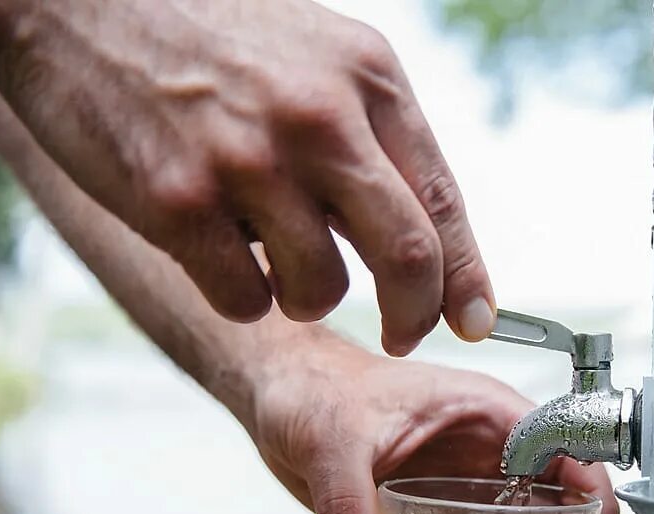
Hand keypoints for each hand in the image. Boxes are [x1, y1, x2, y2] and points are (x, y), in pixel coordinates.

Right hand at [0, 0, 493, 352]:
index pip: (443, 202)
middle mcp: (320, 117)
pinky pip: (247, 299)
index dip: (466, 278)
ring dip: (309, 298)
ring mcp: (249, 160)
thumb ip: (374, 139)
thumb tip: (428, 250)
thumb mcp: (319, 59)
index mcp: (369, 79)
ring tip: (275, 258)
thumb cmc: (211, 38)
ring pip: (324, 289)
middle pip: (408, 258)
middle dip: (414, 316)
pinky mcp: (179, 201)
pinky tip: (218, 251)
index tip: (474, 323)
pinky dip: (244, 296)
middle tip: (401, 335)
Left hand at [242, 333, 619, 513]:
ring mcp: (469, 482)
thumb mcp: (332, 445)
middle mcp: (489, 449)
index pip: (567, 450)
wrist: (283, 396)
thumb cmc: (316, 393)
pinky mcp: (443, 511)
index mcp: (486, 412)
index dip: (591, 502)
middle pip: (560, 504)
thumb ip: (347, 508)